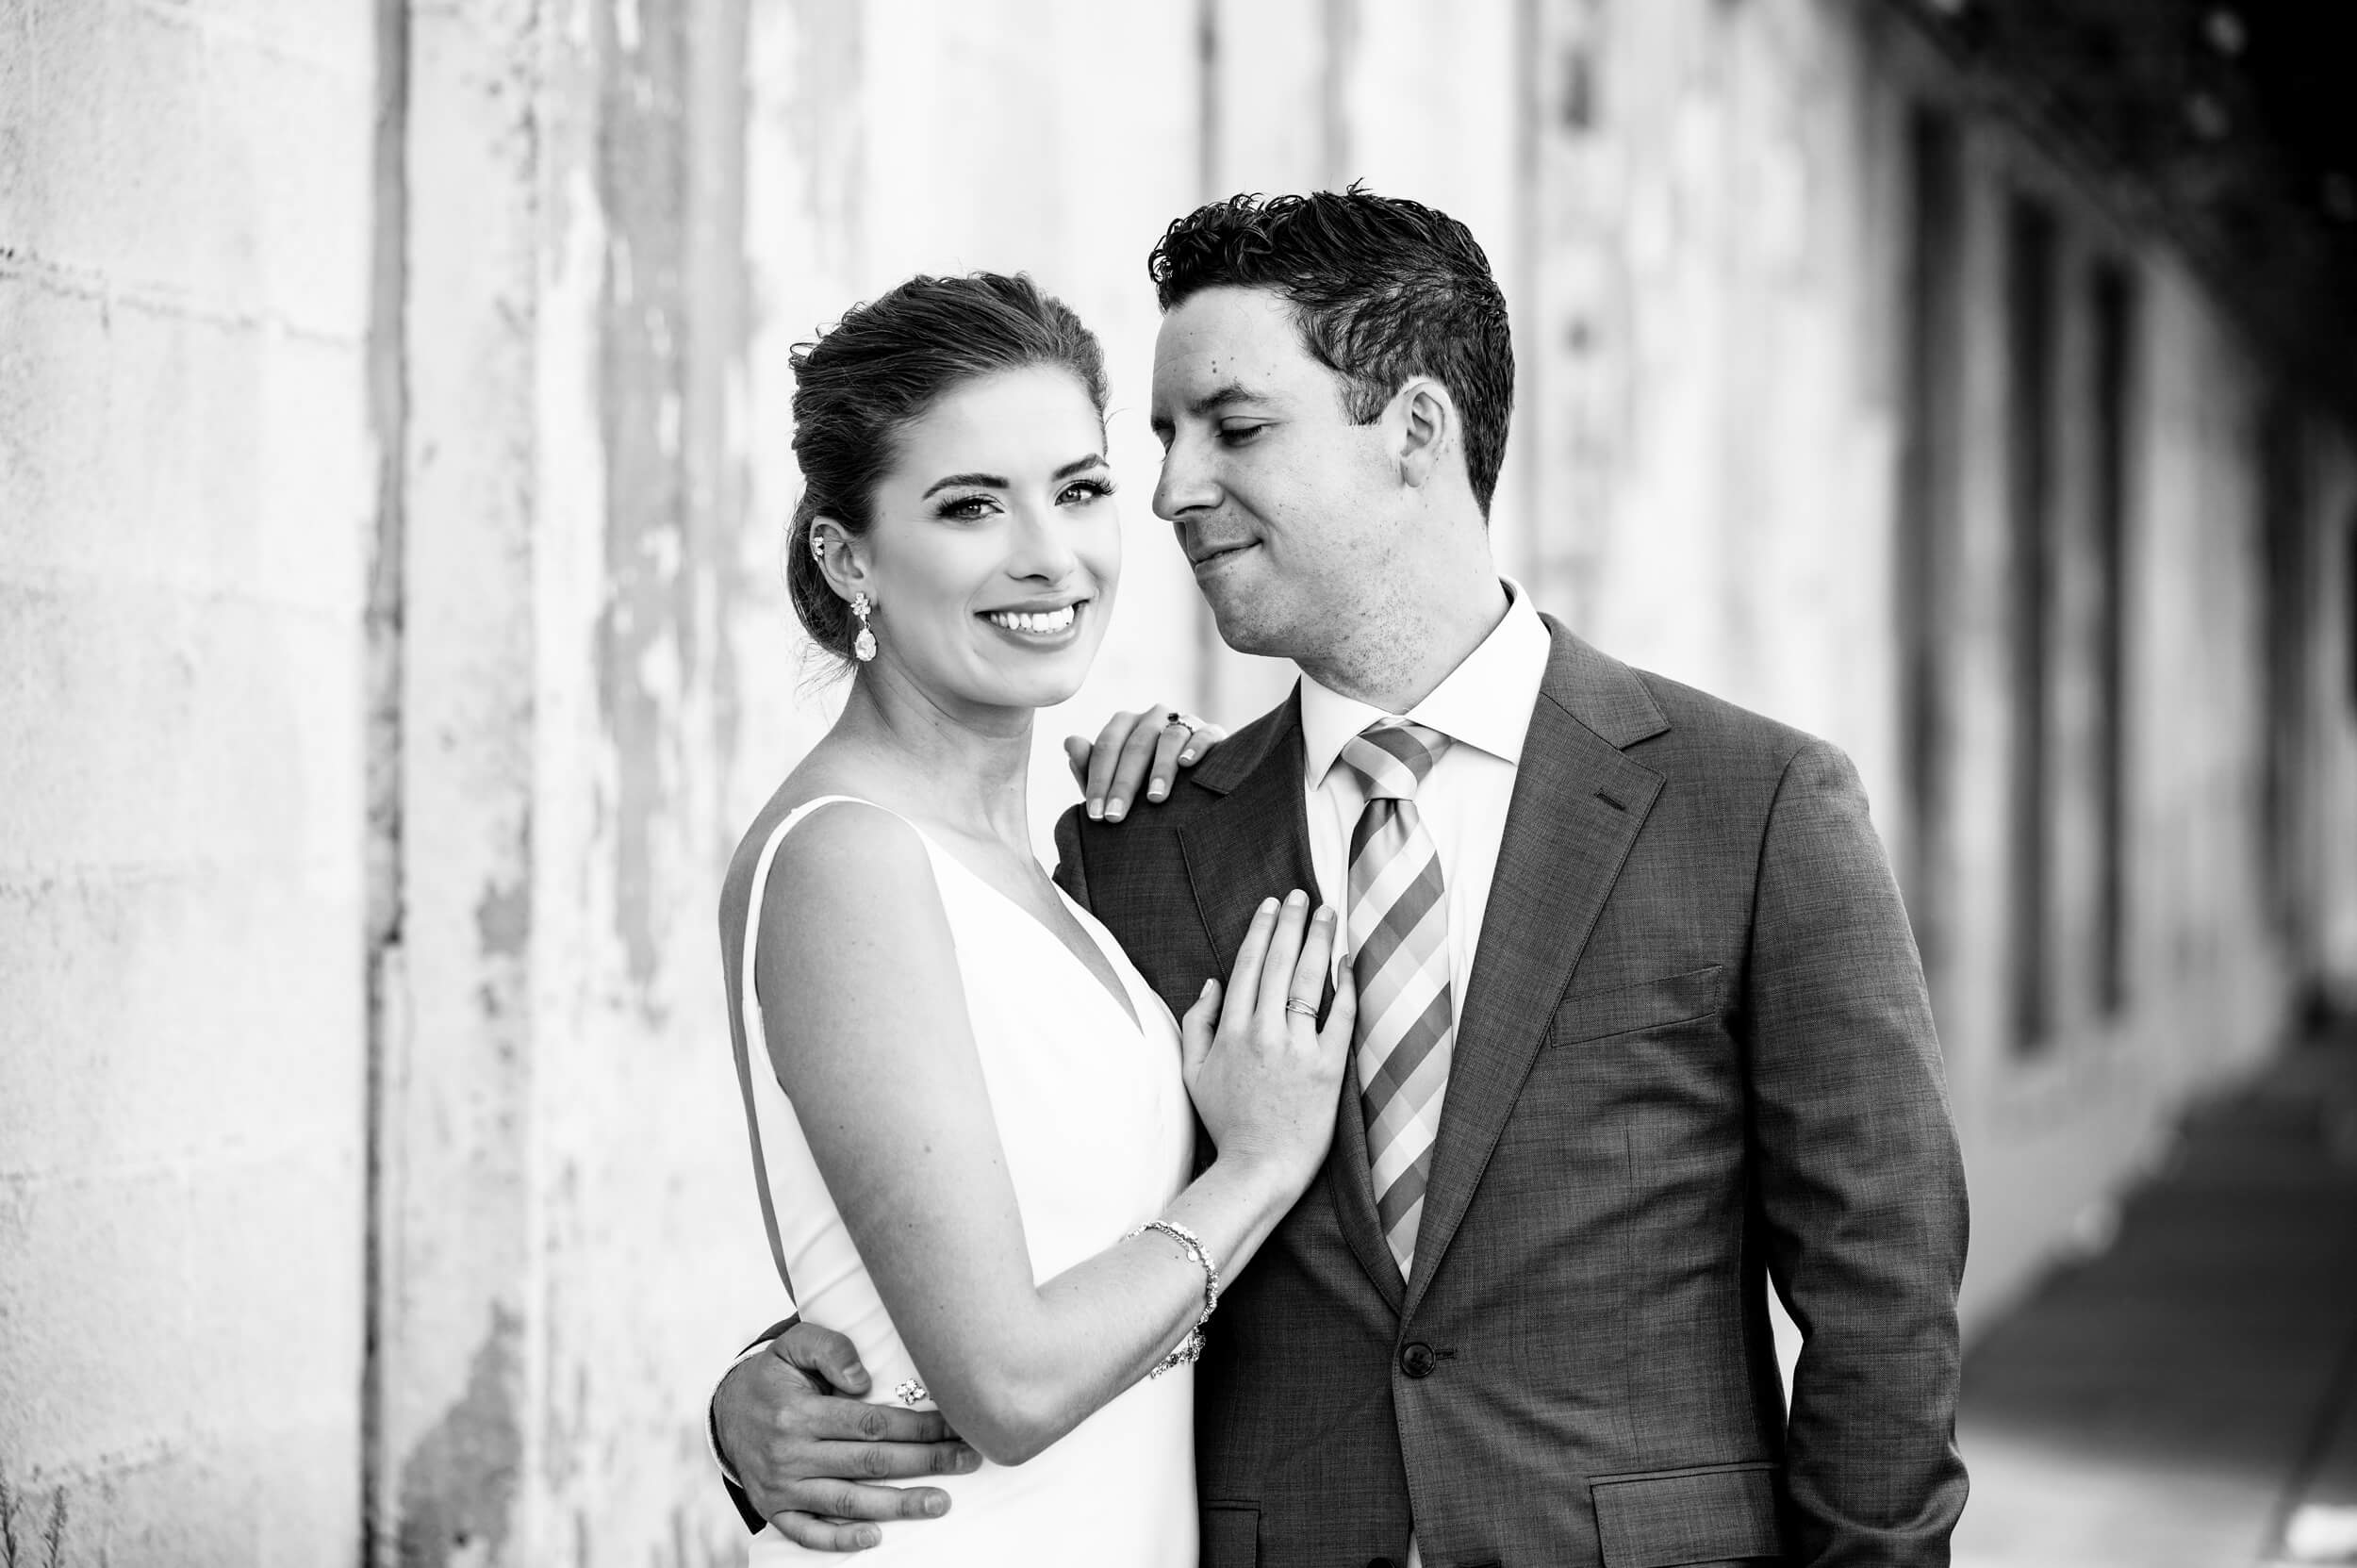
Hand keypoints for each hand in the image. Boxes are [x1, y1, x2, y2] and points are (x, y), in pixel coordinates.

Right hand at [713, 1321, 980, 1550]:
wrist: (725, 1409)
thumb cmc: (773, 1374)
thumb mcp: (793, 1344)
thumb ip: (830, 1349)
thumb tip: (863, 1379)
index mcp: (799, 1413)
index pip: (871, 1423)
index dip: (918, 1427)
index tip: (955, 1427)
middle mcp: (791, 1453)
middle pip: (870, 1462)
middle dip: (925, 1463)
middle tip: (966, 1461)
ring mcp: (782, 1486)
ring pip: (848, 1500)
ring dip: (898, 1505)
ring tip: (940, 1502)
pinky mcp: (775, 1508)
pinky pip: (808, 1532)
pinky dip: (840, 1540)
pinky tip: (876, 1537)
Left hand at [1062, 706, 1226, 821]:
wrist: (1190, 786)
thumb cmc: (1141, 784)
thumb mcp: (1113, 781)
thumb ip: (1090, 765)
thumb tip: (1070, 742)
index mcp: (1125, 724)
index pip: (1106, 747)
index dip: (1098, 781)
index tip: (1096, 815)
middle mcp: (1152, 716)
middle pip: (1135, 745)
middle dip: (1124, 783)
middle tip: (1117, 816)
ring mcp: (1184, 721)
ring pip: (1170, 738)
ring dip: (1160, 768)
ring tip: (1154, 799)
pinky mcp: (1211, 732)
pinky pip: (1205, 735)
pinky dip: (1195, 747)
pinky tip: (1187, 765)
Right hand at [1179, 890, 1355, 1193]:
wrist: (1258, 1169)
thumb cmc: (1226, 1124)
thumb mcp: (1193, 1074)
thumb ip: (1196, 1024)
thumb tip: (1210, 984)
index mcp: (1231, 1031)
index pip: (1248, 966)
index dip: (1261, 931)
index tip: (1272, 905)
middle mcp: (1264, 1032)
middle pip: (1280, 963)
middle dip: (1292, 923)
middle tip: (1303, 895)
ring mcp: (1297, 1049)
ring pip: (1309, 981)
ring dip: (1320, 941)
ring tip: (1329, 914)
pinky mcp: (1328, 1068)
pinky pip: (1340, 1018)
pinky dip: (1345, 987)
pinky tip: (1349, 962)